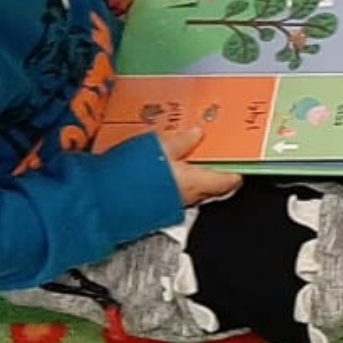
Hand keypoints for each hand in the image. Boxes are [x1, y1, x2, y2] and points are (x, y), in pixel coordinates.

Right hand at [118, 121, 240, 206]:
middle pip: (212, 185)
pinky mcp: (156, 208)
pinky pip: (174, 192)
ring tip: (184, 155)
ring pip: (192, 189)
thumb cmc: (133, 174)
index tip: (238, 158)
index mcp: (197, 181)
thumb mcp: (160, 146)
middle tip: (210, 151)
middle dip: (212, 169)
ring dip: (192, 174)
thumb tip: (197, 134)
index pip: (229, 181)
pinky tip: (162, 169)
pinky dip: (174, 181)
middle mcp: (189, 197)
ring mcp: (173, 205)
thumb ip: (181, 141)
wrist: (103, 200)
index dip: (236, 170)